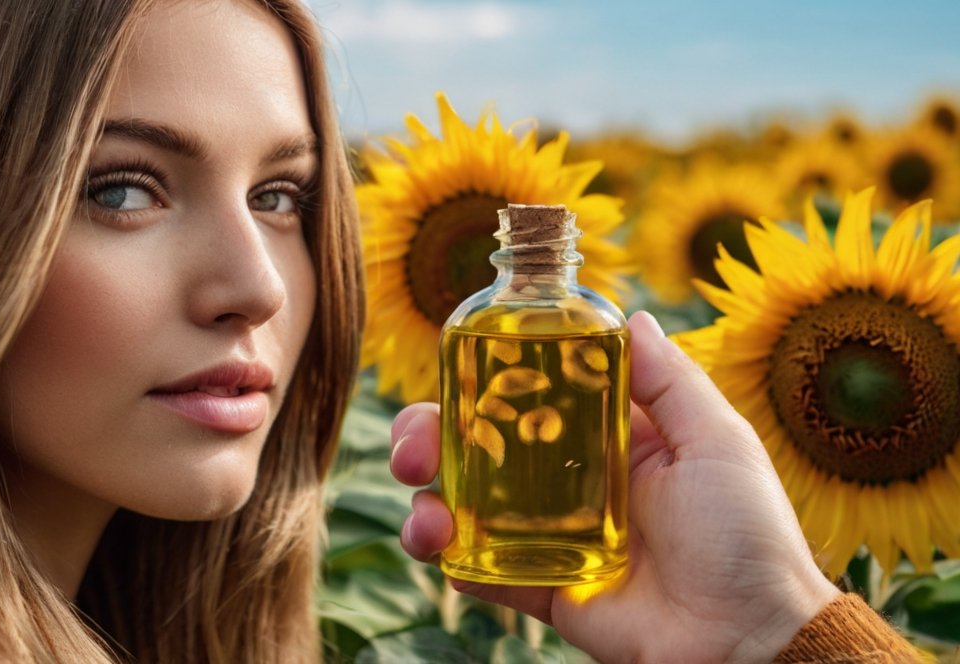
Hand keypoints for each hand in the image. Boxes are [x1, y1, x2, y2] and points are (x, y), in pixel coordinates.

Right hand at [390, 311, 840, 662]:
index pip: (531, 398)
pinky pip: (482, 570)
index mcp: (610, 441)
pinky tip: (441, 547)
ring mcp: (550, 537)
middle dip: (431, 439)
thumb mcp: (716, 441)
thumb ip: (669, 382)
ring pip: (467, 506)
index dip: (484, 382)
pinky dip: (450, 558)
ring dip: (428, 500)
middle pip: (480, 448)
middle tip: (412, 446)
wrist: (748, 639)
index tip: (453, 371)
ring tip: (426, 513)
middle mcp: (570, 483)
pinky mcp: (542, 588)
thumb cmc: (747, 536)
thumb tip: (631, 317)